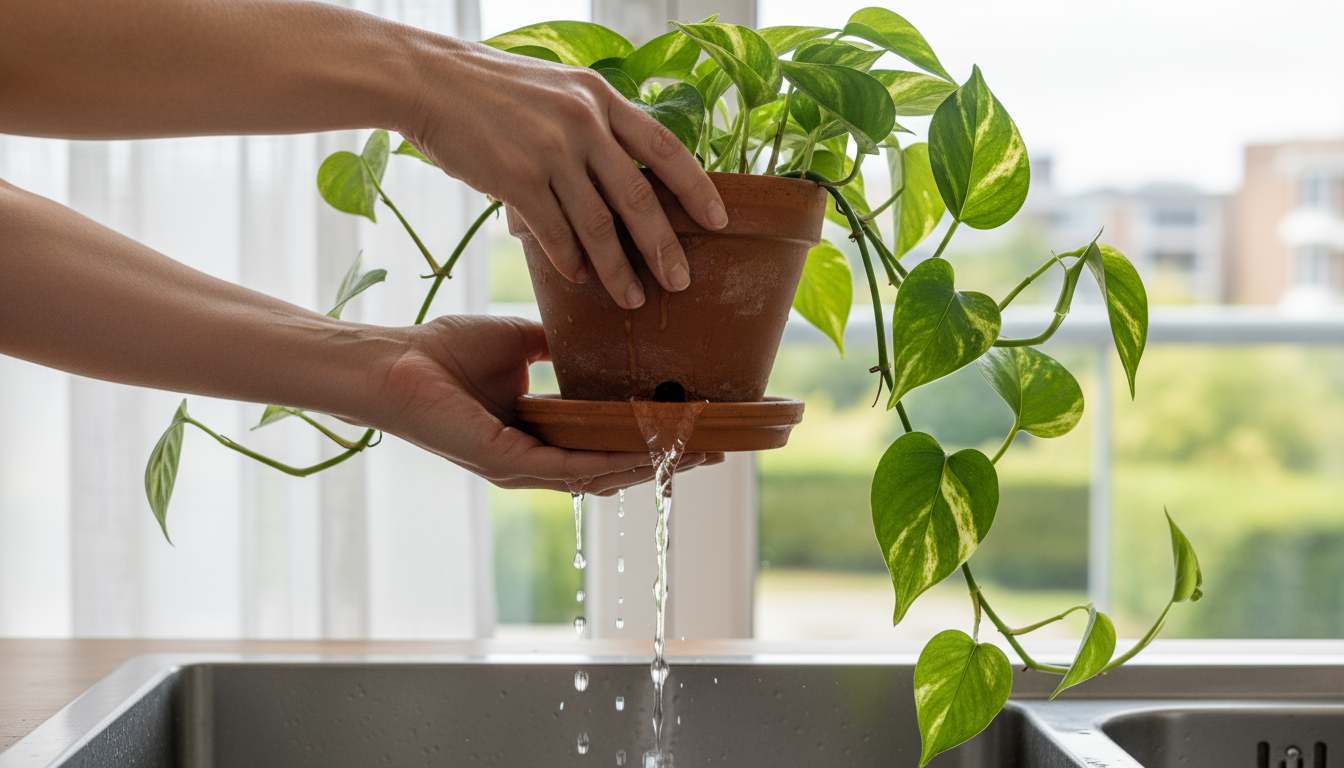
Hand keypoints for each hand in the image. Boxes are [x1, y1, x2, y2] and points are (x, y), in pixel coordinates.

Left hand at [364, 315, 722, 493]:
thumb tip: (592, 326)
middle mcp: (531, 461)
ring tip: (696, 454)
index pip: (602, 447)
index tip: (694, 428)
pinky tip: (648, 454)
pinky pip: (571, 467)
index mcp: (535, 435)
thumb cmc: (438, 354)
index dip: (649, 443)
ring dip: (651, 466)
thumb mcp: (516, 342)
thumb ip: (554, 346)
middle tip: (715, 450)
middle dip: (664, 462)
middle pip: (612, 470)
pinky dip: (614, 461)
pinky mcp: (506, 462)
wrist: (390, 363)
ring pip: (600, 476)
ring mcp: (520, 468)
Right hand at [402, 41, 728, 309]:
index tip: (718, 221)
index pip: (665, 147)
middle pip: (639, 197)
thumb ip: (589, 131)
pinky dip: (569, 262)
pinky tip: (578, 280)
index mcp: (601, 97)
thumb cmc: (493, 91)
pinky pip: (555, 234)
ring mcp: (553, 150)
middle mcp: (585, 122)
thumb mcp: (556, 91)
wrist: (429, 80)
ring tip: (632, 299)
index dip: (696, 188)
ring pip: (599, 226)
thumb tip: (610, 188)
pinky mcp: (518, 179)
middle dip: (663, 247)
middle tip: (680, 282)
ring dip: (618, 270)